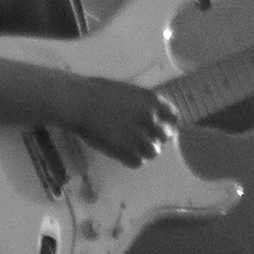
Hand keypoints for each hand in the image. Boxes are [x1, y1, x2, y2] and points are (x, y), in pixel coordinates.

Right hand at [58, 75, 180, 166]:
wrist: (79, 102)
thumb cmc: (98, 91)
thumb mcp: (128, 92)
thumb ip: (143, 104)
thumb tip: (151, 115)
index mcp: (152, 101)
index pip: (174, 117)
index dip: (167, 123)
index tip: (159, 127)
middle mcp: (151, 119)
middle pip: (165, 136)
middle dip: (155, 137)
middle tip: (141, 137)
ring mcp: (139, 137)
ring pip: (153, 152)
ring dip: (144, 151)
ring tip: (129, 146)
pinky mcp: (125, 151)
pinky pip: (138, 162)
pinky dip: (130, 160)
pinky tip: (121, 153)